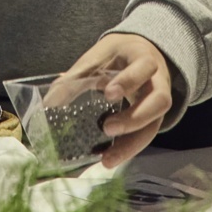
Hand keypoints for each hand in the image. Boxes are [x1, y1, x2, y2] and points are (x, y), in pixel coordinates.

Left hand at [67, 33, 172, 169]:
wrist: (139, 53)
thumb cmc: (117, 55)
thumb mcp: (99, 56)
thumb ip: (78, 76)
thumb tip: (51, 102)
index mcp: (144, 58)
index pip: (144, 68)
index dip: (129, 81)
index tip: (108, 93)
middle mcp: (158, 82)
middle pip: (160, 101)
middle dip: (135, 117)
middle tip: (107, 128)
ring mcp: (157, 102)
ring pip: (155, 124)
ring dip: (132, 143)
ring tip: (108, 158)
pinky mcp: (151, 119)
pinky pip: (145, 136)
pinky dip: (128, 149)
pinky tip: (109, 158)